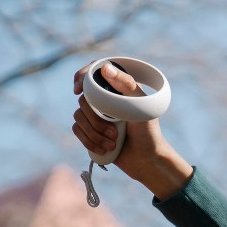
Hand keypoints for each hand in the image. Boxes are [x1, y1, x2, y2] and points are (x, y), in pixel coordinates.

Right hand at [72, 62, 192, 199]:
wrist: (147, 159)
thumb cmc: (148, 132)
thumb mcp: (141, 107)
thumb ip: (126, 85)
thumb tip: (105, 67)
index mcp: (118, 89)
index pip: (94, 73)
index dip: (82, 77)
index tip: (78, 89)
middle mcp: (104, 99)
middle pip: (84, 100)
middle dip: (96, 121)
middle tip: (115, 133)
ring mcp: (96, 115)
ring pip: (79, 116)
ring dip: (94, 133)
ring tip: (112, 144)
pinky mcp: (90, 130)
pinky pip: (77, 130)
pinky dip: (89, 141)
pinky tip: (104, 149)